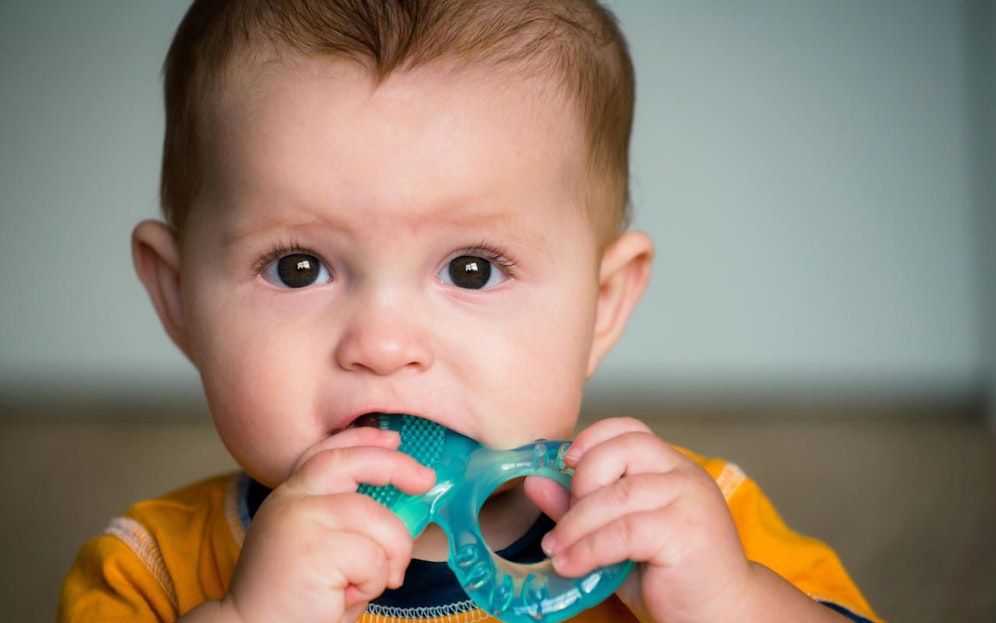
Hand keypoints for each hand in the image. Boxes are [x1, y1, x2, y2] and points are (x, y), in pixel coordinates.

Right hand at [181, 426, 435, 622]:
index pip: (328, 452)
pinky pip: (372, 557)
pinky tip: (345, 598)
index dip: (363, 440)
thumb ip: (345, 522)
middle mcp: (292, 500)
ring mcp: (300, 520)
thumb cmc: (295, 601)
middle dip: (396, 466)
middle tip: (425, 481)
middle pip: (353, 463)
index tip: (394, 439)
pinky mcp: (314, 549)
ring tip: (367, 584)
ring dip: (388, 556)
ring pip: (376, 519)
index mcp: (291, 497)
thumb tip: (401, 504)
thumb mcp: (319, 548)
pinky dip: (372, 582)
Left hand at [527, 417, 751, 622]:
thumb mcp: (616, 535)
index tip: (564, 462)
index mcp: (670, 466)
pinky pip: (623, 531)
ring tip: (556, 550)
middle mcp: (684, 474)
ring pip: (616, 495)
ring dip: (575, 524)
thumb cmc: (669, 574)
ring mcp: (689, 499)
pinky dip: (589, 548)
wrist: (720, 614)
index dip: (593, 438)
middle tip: (563, 522)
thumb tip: (535, 482)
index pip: (630, 429)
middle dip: (580, 483)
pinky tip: (571, 565)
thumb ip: (580, 506)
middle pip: (620, 450)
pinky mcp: (685, 531)